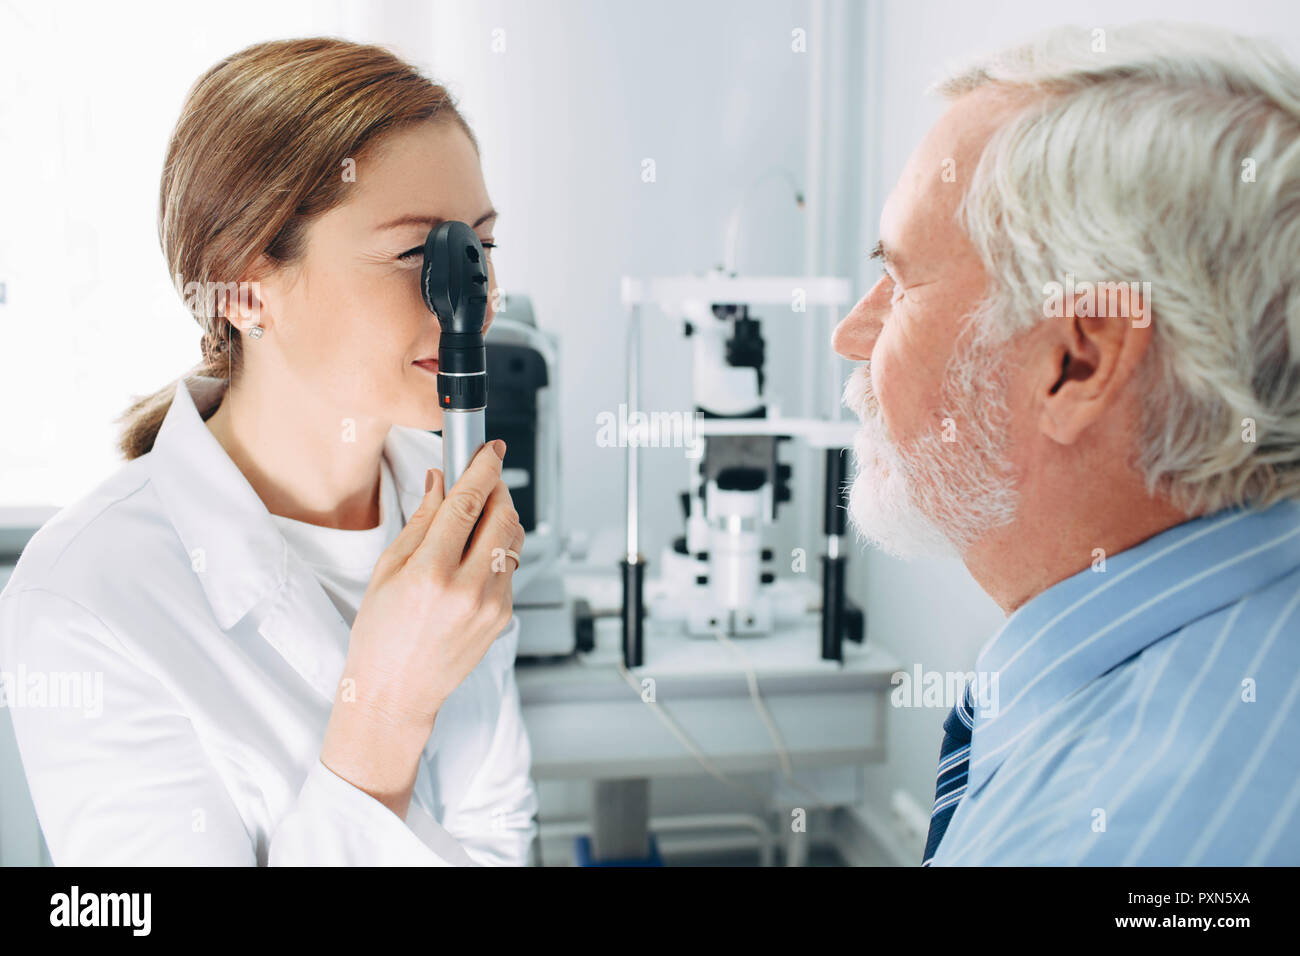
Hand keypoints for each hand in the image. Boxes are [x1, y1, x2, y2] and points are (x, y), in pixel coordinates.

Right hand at [320, 439, 523, 815]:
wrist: (396, 692)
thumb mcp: (387, 570)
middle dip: (497, 489)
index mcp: (431, 572)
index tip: (490, 450)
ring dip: (501, 518)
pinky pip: (510, 568)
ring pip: (513, 540)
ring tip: (477, 516)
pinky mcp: (503, 617)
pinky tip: (474, 555)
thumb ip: (421, 521)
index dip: (483, 468)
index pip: (469, 503)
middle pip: (502, 516)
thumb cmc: (381, 635)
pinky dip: (498, 550)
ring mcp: (491, 605)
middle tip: (484, 479)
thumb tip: (440, 481)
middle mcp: (467, 589)